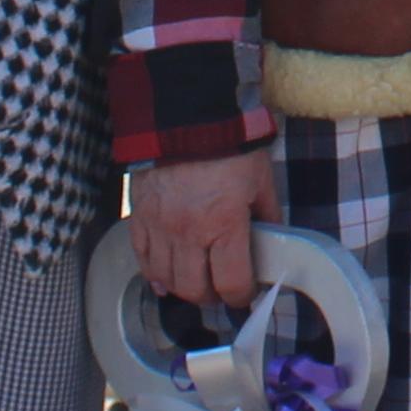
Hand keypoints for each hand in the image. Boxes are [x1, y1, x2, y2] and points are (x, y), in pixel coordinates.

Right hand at [127, 152, 278, 309]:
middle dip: (213, 296)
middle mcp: (188, 233)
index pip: (232, 283)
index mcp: (224, 224)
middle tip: (222, 288)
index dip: (242, 295)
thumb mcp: (260, 179)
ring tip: (197, 280)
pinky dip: (154, 273)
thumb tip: (272, 241)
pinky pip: (142, 259)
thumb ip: (266, 214)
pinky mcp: (138, 216)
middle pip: (196, 290)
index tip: (246, 292)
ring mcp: (159, 227)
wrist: (187, 113)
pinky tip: (164, 277)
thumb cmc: (229, 144)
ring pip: (167, 280)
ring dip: (184, 287)